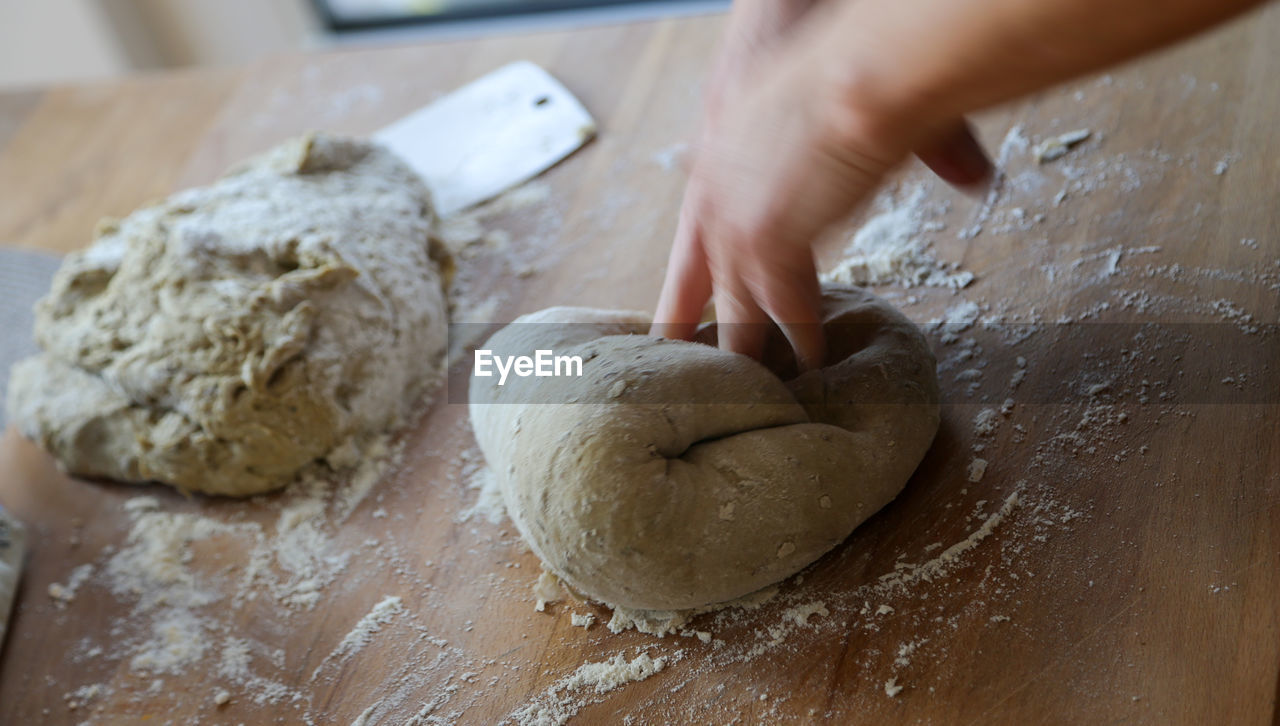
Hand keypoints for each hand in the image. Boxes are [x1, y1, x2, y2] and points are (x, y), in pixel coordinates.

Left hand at [653, 5, 991, 367]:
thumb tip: (970, 177)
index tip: (673, 330)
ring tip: (756, 397)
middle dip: (702, 337)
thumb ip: (886, 152)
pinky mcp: (764, 245)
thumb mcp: (850, 113)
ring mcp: (732, 224)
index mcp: (716, 160)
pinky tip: (811, 367)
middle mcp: (709, 196)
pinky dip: (802, 341)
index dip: (685, 291)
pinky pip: (783, 311)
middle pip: (699, 284)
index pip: (692, 244)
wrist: (855, 69)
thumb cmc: (855, 70)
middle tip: (701, 381)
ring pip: (735, 309)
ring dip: (751, 354)